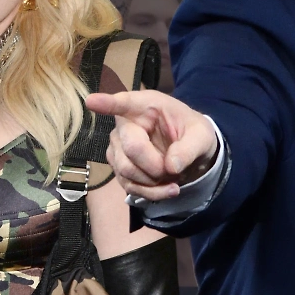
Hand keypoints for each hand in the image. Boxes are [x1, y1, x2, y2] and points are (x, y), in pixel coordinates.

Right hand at [85, 89, 218, 201]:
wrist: (190, 155)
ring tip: (174, 179)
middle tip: (174, 170)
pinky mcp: (119, 168)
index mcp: (146, 106)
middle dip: (155, 166)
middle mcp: (126, 124)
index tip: (91, 101)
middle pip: (130, 148)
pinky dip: (151, 193)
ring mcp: (118, 146)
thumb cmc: (192, 134)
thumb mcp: (203, 136)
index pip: (123, 103)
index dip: (107, 103)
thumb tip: (171, 166)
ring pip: (126, 170)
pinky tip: (167, 189)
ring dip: (153, 183)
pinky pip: (128, 186)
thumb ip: (190, 148)